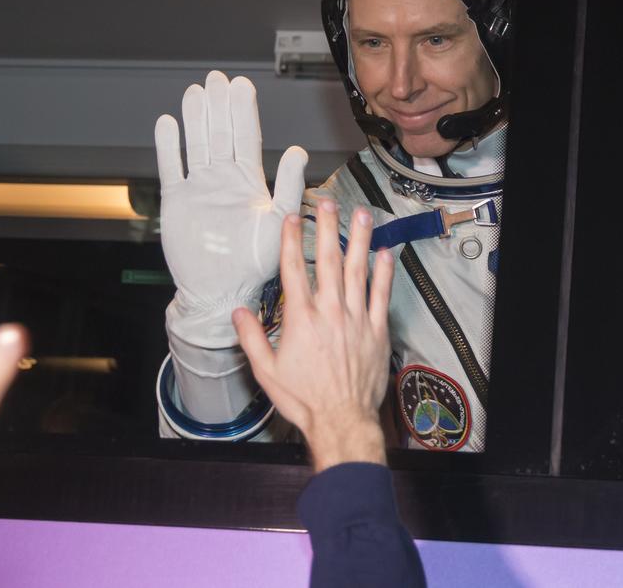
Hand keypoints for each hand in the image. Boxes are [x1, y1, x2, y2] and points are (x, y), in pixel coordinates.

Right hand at [156, 70, 307, 315]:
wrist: (220, 291)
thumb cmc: (253, 265)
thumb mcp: (277, 222)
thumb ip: (286, 186)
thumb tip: (297, 152)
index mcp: (249, 182)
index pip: (246, 137)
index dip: (243, 111)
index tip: (241, 85)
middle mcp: (223, 179)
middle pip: (219, 133)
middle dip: (218, 105)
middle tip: (216, 78)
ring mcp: (199, 188)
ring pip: (196, 143)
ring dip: (194, 118)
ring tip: (194, 91)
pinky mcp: (176, 200)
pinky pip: (171, 167)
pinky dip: (168, 146)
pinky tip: (167, 123)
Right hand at [234, 201, 393, 470]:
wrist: (342, 420)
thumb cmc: (304, 399)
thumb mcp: (267, 371)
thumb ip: (252, 339)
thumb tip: (238, 313)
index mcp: (301, 319)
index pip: (293, 270)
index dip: (290, 240)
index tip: (291, 218)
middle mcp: (330, 312)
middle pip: (328, 260)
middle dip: (326, 228)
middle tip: (327, 203)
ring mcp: (356, 319)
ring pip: (358, 271)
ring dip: (359, 240)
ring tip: (361, 215)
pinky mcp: (376, 331)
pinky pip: (381, 296)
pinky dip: (383, 273)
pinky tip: (384, 253)